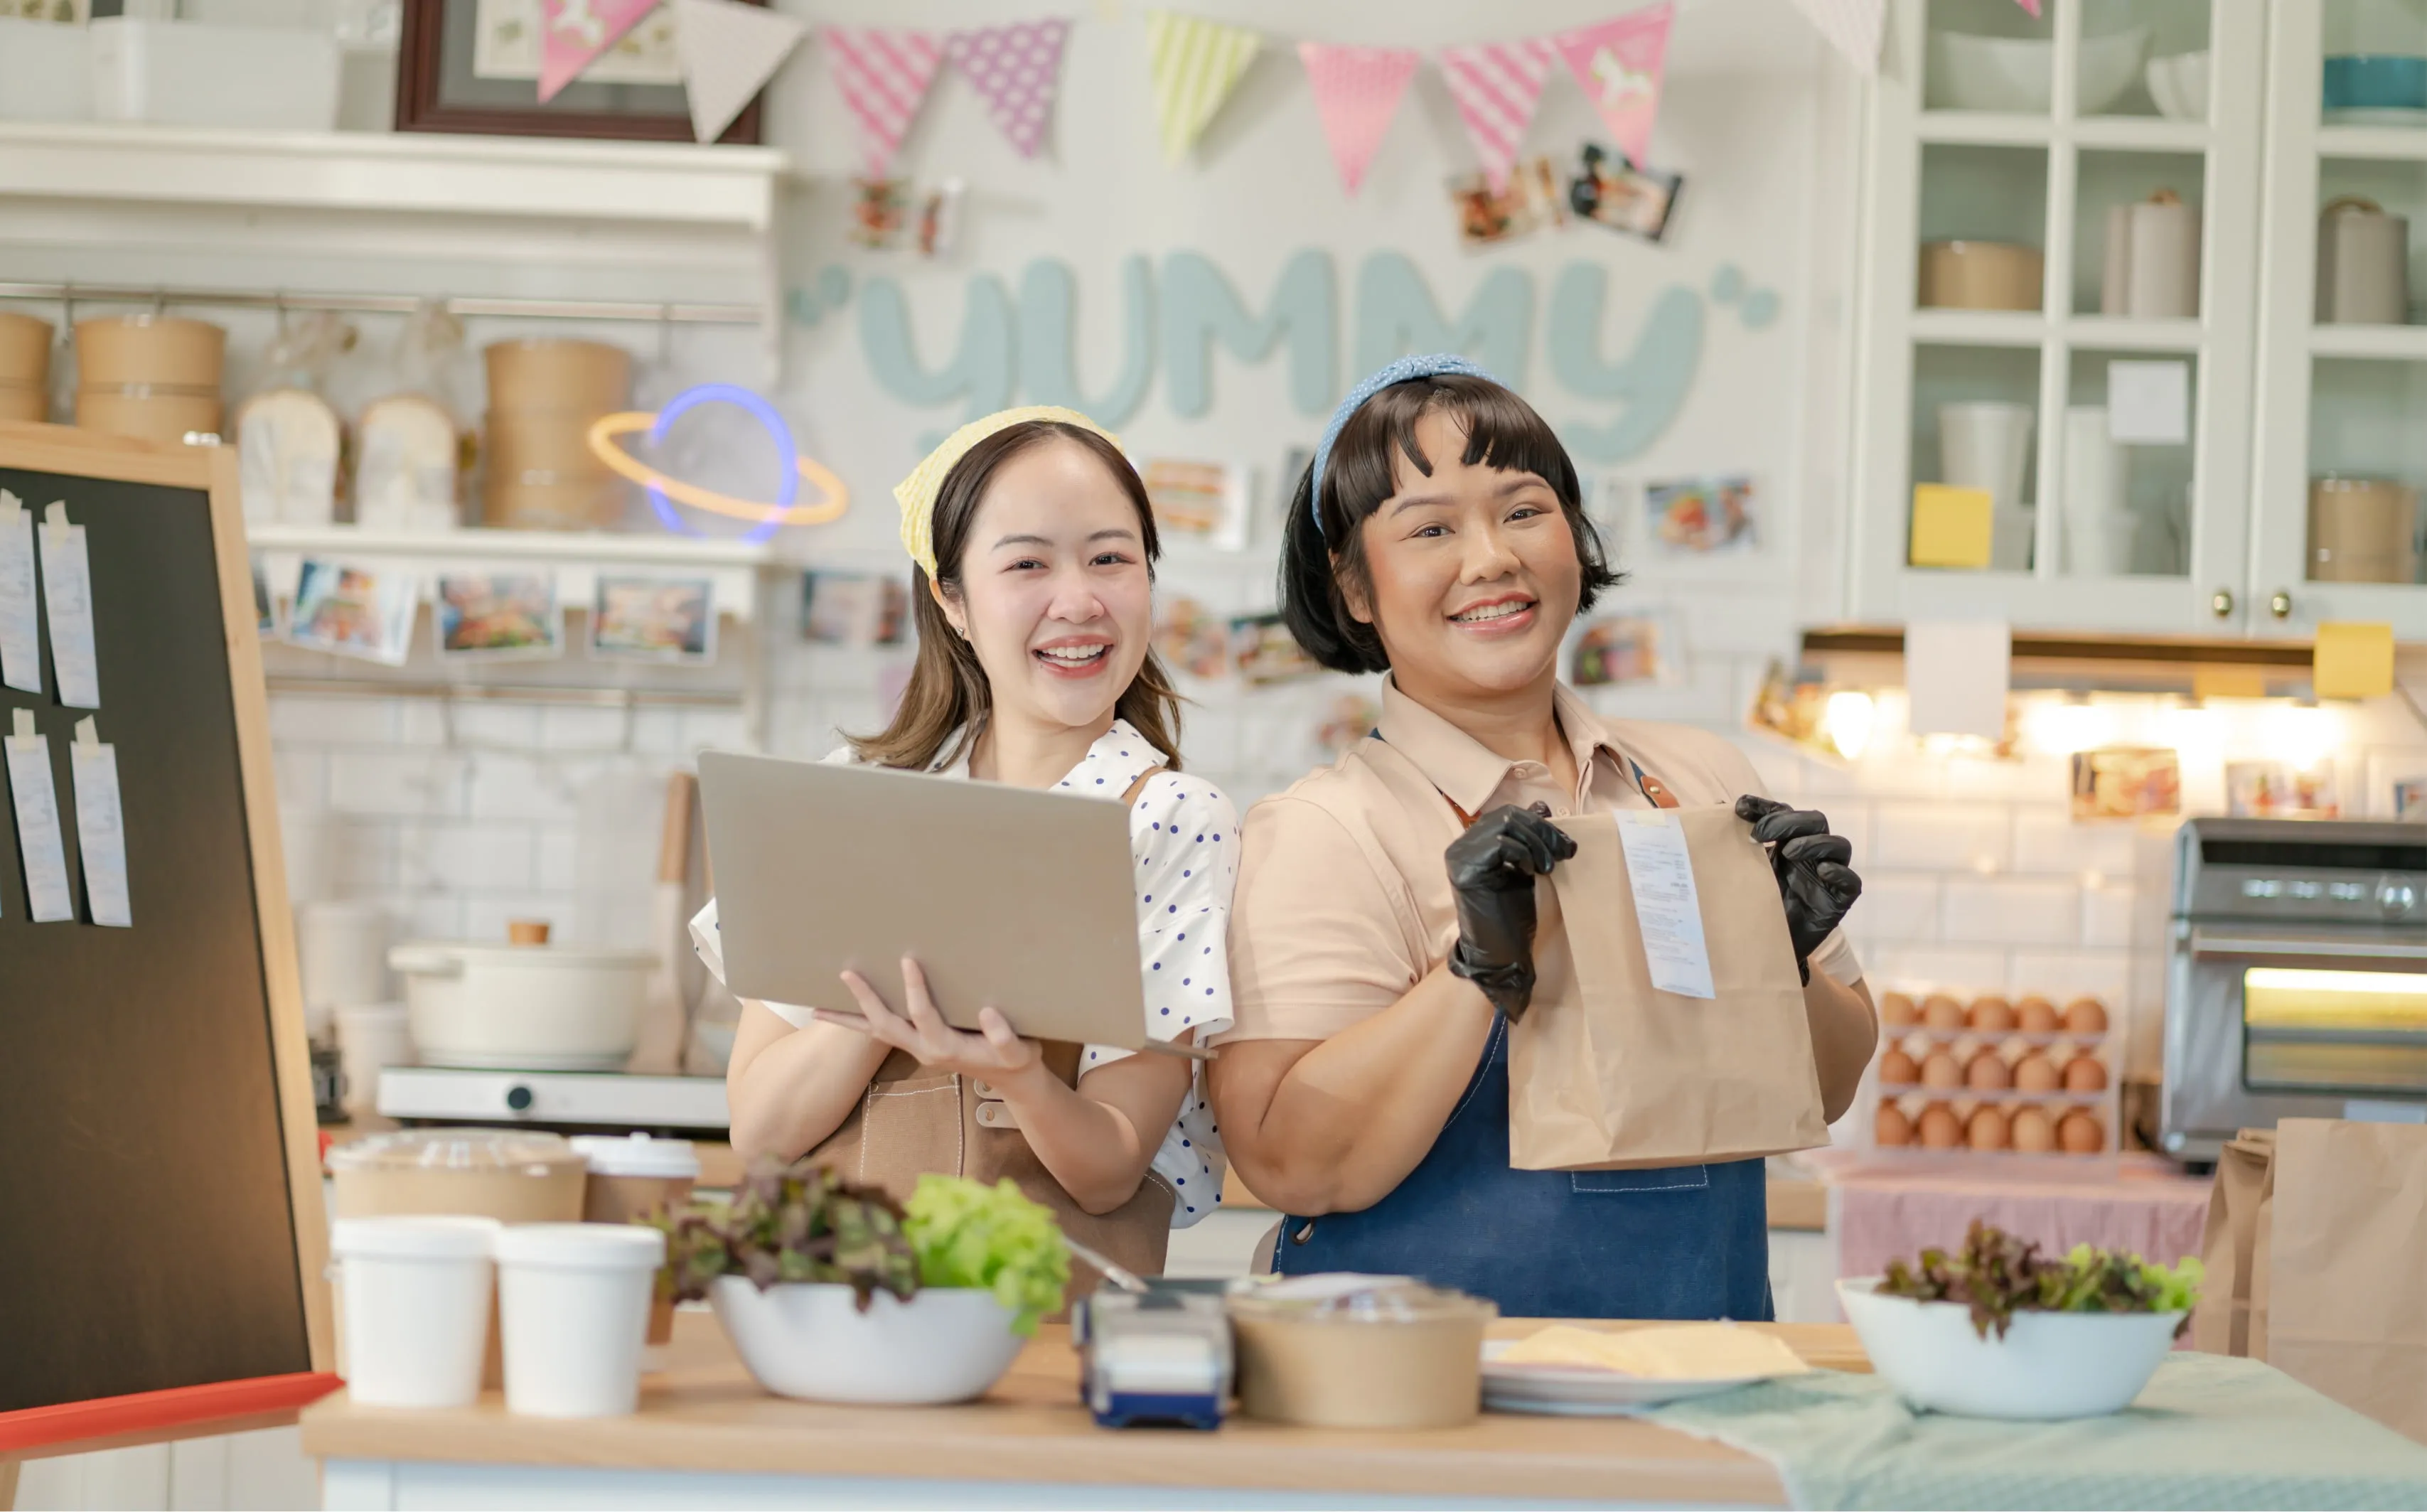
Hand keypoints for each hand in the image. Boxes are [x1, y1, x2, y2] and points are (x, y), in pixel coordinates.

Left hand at [818, 957, 1041, 1078]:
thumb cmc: (1018, 1061)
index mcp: (946, 1048)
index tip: (909, 959)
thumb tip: (987, 1013)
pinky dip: (862, 1024)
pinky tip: (847, 1012)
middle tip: (847, 973)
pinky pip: (883, 1034)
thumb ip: (1005, 1037)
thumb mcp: (1020, 1051)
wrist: (1013, 1082)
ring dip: (849, 1020)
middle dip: (865, 1000)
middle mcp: (925, 1050)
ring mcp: (918, 1049)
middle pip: (885, 1026)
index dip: (915, 989)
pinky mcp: (919, 1046)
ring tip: (817, 1008)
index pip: (923, 1015)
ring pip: (876, 1033)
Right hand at [1444, 802, 1576, 1022]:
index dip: (1541, 823)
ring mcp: (1460, 856)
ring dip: (1536, 843)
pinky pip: (1497, 844)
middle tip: (1566, 853)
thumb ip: (1530, 841)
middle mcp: (1463, 845)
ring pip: (1504, 825)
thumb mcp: (1527, 869)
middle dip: (1543, 831)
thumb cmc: (1513, 917)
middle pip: (1508, 816)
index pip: (1509, 815)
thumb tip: (1542, 806)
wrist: (1499, 955)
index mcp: (1477, 843)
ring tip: (1549, 867)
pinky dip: (1521, 854)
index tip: (1566, 844)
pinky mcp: (1463, 870)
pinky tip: (1530, 872)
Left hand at [1734, 796, 1862, 983]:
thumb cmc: (1748, 906)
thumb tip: (1711, 813)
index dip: (1766, 806)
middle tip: (1759, 834)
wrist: (1757, 949)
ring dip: (1813, 842)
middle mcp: (1811, 855)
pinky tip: (1821, 871)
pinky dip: (1839, 872)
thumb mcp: (1736, 872)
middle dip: (1789, 821)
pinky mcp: (1838, 901)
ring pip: (1838, 845)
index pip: (1785, 812)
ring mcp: (1827, 876)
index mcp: (1787, 842)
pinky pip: (1851, 881)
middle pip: (1815, 822)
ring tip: (1787, 852)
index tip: (1740, 806)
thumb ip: (1729, 845)